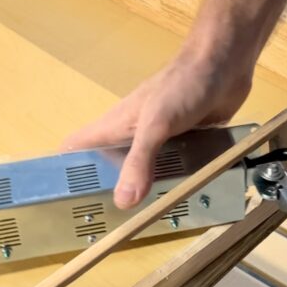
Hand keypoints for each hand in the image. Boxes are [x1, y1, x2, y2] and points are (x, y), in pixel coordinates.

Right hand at [62, 48, 252, 208]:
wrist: (224, 62)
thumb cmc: (181, 86)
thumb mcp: (155, 124)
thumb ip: (139, 162)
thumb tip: (122, 202)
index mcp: (115, 125)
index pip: (76, 145)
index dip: (63, 168)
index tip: (62, 198)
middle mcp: (133, 134)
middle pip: (109, 165)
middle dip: (106, 190)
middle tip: (107, 224)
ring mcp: (161, 139)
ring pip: (144, 170)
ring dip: (144, 191)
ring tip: (143, 223)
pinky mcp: (187, 142)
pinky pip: (175, 168)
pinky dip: (175, 182)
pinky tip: (182, 201)